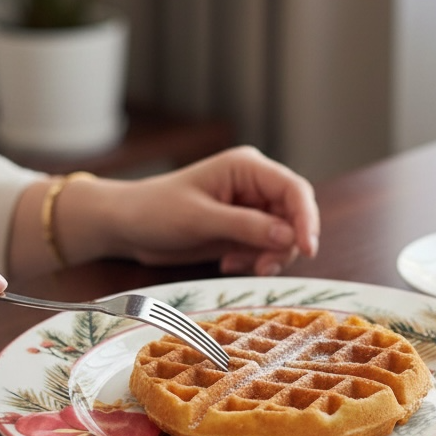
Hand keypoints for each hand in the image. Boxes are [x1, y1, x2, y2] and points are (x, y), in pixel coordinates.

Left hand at [69, 146, 319, 275]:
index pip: (293, 189)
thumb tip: (289, 236)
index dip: (307, 219)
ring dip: (269, 256)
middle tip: (264, 267)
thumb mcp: (200, 219)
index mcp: (247, 167)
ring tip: (238, 266)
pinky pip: (266, 247)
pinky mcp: (242, 229)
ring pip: (284, 235)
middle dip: (285, 244)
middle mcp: (254, 185)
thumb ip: (246, 226)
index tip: (308, 249)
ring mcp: (249, 208)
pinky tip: (228, 263)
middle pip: (294, 215)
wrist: (127, 225)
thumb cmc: (156, 210)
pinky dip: (255, 260)